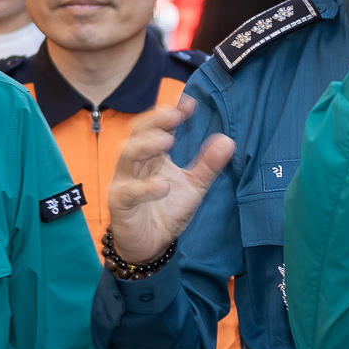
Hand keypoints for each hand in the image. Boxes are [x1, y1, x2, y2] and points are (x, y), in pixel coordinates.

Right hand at [105, 97, 233, 266]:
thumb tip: (227, 140)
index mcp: (151, 156)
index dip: (168, 113)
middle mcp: (135, 164)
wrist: (150, 245)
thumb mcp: (194, 187)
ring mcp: (124, 182)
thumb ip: (207, 164)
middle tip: (174, 114)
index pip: (155, 126)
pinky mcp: (120, 204)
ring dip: (145, 146)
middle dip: (153, 121)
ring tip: (166, 140)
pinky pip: (129, 192)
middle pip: (136, 133)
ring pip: (127, 156)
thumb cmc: (167, 211)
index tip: (189, 103)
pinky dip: (145, 188)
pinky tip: (163, 186)